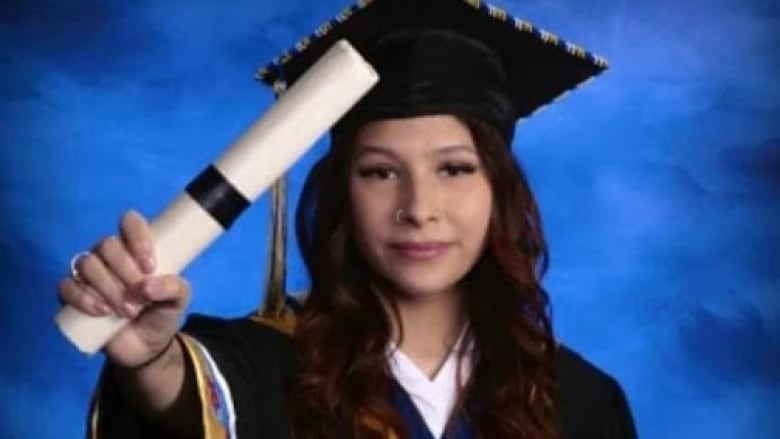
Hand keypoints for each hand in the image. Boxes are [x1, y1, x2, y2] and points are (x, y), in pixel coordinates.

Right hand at [58, 210, 190, 367]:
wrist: (146, 346)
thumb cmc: (162, 313)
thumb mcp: (179, 300)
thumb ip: (173, 288)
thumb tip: (147, 286)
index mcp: (136, 247)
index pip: (130, 223)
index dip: (138, 239)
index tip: (150, 266)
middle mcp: (110, 255)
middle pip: (107, 245)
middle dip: (125, 272)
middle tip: (141, 297)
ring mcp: (89, 274)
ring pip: (87, 264)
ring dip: (108, 288)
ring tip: (128, 311)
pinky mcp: (73, 295)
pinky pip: (66, 286)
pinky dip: (83, 298)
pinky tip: (102, 311)